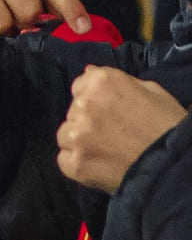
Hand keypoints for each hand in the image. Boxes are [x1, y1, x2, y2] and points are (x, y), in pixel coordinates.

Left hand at [57, 65, 186, 192]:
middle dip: (88, 119)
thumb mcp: (151, 91)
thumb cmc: (168, 125)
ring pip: (65, 134)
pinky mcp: (75, 163)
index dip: (95, 99)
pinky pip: (64, 159)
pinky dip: (77, 162)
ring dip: (80, 141)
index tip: (108, 112)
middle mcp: (84, 105)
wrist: (175, 168)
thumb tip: (89, 71)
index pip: (80, 86)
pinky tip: (98, 164)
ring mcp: (77, 135)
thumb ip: (116, 80)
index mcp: (101, 82)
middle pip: (74, 111)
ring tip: (105, 150)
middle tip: (112, 133)